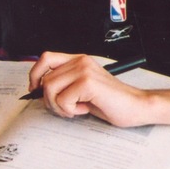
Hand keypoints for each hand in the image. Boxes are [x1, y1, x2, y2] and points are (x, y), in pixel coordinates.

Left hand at [29, 52, 148, 126]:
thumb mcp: (83, 88)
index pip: (45, 58)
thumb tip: (38, 90)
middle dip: (50, 100)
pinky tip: (86, 108)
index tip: (36, 91)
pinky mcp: (88, 83)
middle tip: (65, 108)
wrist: (135, 105)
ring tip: (76, 108)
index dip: (35, 75)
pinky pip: (62, 100)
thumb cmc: (110, 100)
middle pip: (45, 79)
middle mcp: (81, 61)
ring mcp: (84, 71)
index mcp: (79, 60)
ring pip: (50, 90)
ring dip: (60, 106)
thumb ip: (65, 83)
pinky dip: (71, 110)